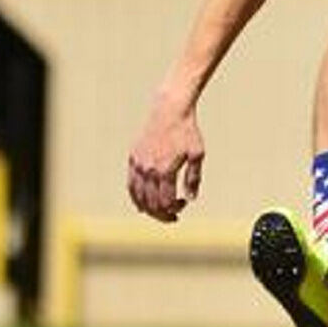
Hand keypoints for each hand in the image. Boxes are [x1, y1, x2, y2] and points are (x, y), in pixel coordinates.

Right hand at [127, 96, 204, 221]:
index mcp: (165, 170)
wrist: (169, 110)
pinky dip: (135, 196)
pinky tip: (141, 204)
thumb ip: (193, 178)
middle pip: (150, 203)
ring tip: (158, 211)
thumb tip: (190, 199)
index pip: (165, 202)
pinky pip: (130, 184)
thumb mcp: (197, 155)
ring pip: (137, 196)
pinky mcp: (133, 157)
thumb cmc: (187, 132)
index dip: (174, 209)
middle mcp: (149, 169)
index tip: (183, 203)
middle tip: (173, 216)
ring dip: (148, 208)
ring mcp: (138, 164)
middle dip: (162, 214)